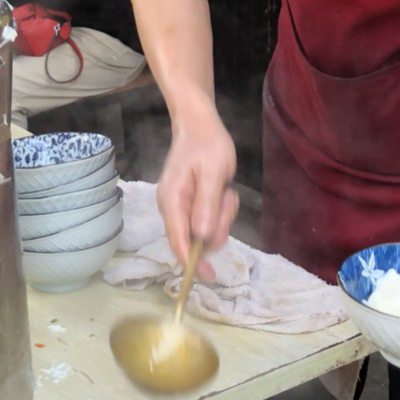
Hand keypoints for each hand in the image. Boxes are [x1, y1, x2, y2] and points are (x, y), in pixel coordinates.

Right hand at [156, 106, 238, 278]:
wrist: (198, 123)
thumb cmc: (206, 144)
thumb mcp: (213, 172)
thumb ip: (206, 204)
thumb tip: (201, 236)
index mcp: (172, 201)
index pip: (177, 241)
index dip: (191, 262)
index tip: (209, 276)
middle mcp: (171, 208)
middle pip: (194, 238)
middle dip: (217, 226)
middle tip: (228, 199)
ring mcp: (179, 206)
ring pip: (203, 230)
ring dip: (221, 216)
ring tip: (225, 190)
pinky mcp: (188, 203)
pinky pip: (206, 219)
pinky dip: (219, 210)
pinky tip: (221, 190)